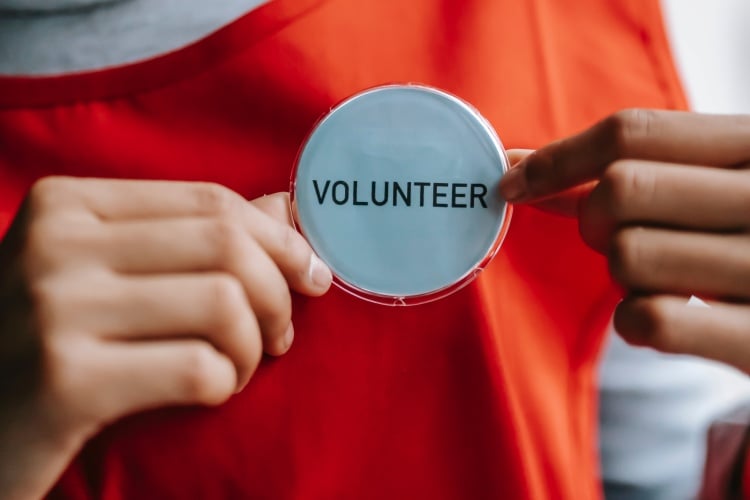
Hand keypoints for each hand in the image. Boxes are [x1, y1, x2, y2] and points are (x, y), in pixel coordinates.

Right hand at [0, 178, 331, 498]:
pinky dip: (225, 384)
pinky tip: (210, 393)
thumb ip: (191, 236)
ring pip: (224, 304)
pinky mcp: (65, 383)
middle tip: (279, 335)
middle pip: (227, 247)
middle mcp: (55, 244)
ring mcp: (54, 310)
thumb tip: (286, 207)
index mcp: (67, 204)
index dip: (280, 240)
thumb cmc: (47, 340)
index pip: (212, 203)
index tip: (309, 275)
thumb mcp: (103, 273)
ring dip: (254, 346)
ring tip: (239, 368)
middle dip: (278, 295)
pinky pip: (200, 369)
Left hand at [501, 110, 749, 371]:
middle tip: (614, 239)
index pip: (631, 131)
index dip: (557, 159)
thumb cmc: (743, 237)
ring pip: (627, 255)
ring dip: (621, 274)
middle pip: (620, 189)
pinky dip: (634, 322)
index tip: (514, 183)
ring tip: (658, 279)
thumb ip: (632, 168)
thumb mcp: (711, 185)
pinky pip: (651, 318)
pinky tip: (658, 319)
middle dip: (593, 220)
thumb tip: (519, 169)